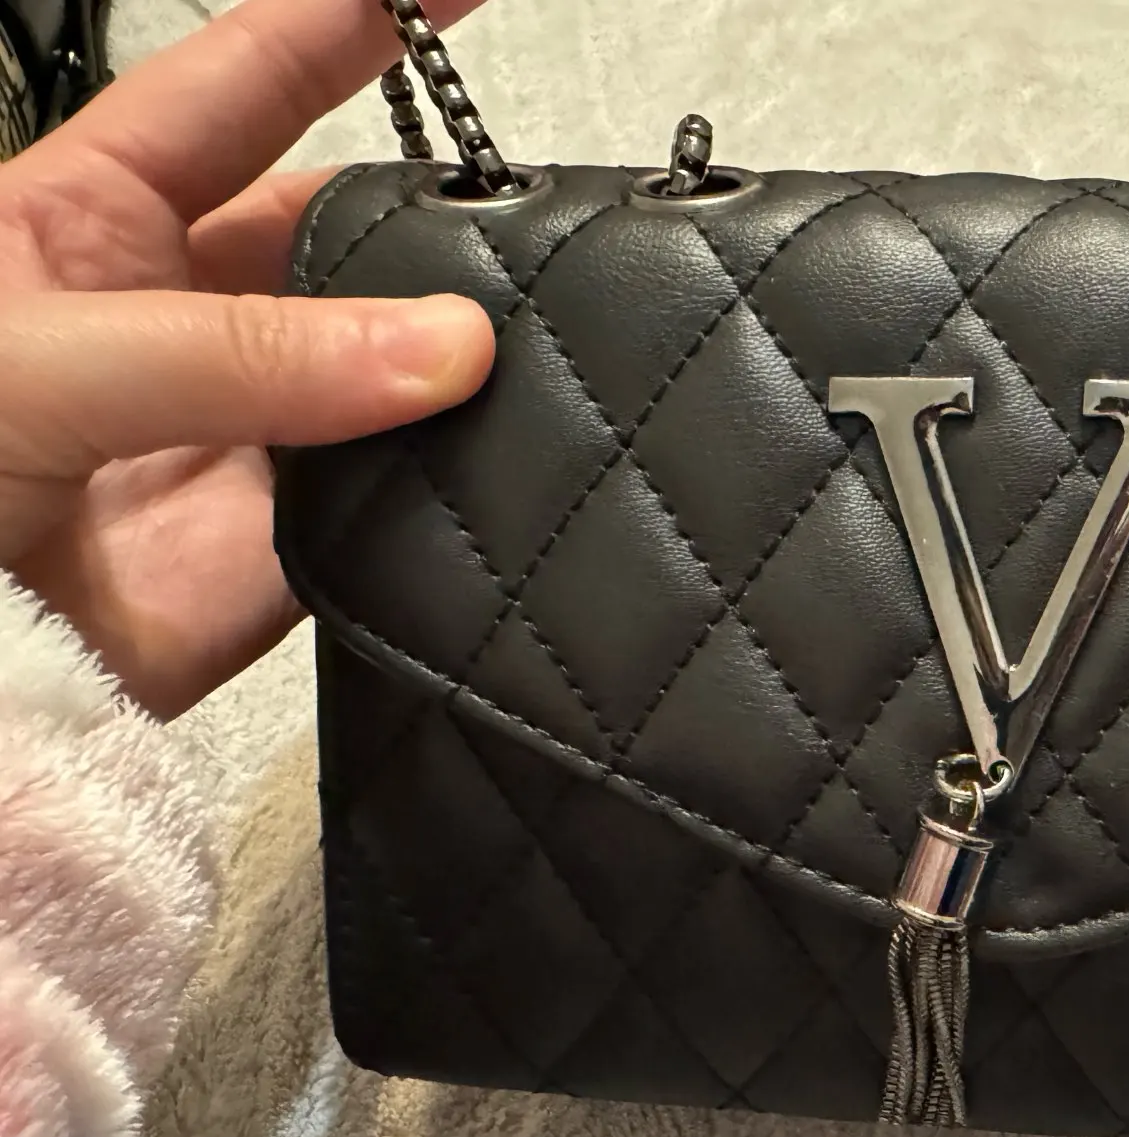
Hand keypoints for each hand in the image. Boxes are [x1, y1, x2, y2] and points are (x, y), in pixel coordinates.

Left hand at [0, 0, 496, 717]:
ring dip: (453, 363)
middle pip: (345, 231)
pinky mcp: (293, 547)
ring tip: (535, 346)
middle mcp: (188, 314)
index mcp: (97, 217)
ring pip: (389, 367)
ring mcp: (251, 432)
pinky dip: (455, 492)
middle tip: (528, 223)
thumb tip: (446, 345)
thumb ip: (241, 350)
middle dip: (437, 217)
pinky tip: (509, 463)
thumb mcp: (44, 364)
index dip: (350, 19)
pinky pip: (402, 505)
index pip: (247, 82)